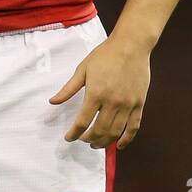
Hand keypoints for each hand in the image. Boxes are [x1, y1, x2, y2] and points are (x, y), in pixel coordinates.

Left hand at [49, 34, 149, 149]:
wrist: (131, 45)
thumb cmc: (105, 55)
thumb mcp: (83, 69)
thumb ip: (68, 89)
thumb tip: (52, 101)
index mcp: (96, 93)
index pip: (82, 122)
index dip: (74, 134)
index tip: (69, 137)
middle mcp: (112, 102)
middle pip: (99, 131)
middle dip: (89, 139)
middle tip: (83, 140)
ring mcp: (127, 104)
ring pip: (115, 132)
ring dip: (104, 142)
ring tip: (96, 144)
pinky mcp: (139, 104)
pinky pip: (133, 127)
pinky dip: (126, 140)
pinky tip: (118, 145)